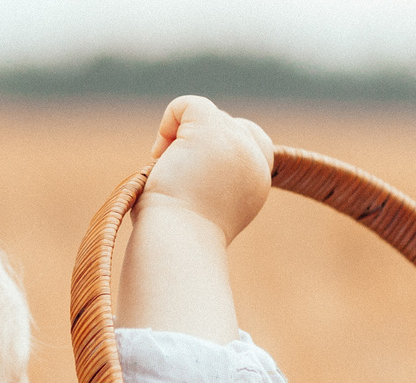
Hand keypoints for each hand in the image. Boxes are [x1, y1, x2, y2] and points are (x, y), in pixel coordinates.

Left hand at [140, 96, 273, 244]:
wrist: (177, 244)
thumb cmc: (176, 238)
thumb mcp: (201, 208)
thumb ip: (204, 177)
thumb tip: (181, 153)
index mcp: (256, 185)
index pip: (252, 143)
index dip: (218, 148)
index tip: (191, 177)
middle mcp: (254, 162)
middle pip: (228, 125)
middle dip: (198, 142)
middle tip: (178, 177)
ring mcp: (236, 143)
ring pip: (207, 116)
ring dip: (180, 138)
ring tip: (168, 170)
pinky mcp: (212, 130)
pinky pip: (188, 104)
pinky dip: (168, 120)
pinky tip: (159, 154)